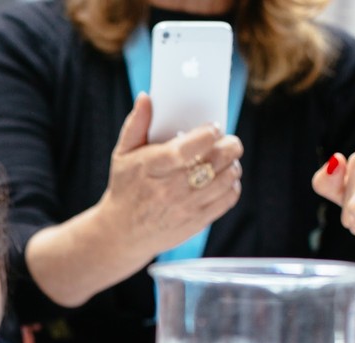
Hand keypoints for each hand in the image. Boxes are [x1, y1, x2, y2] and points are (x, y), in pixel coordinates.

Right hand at [98, 92, 243, 259]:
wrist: (122, 233)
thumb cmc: (125, 188)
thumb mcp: (122, 155)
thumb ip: (136, 124)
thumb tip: (146, 97)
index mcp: (152, 167)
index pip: (190, 147)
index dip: (209, 133)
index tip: (213, 127)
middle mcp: (170, 189)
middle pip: (217, 160)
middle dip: (229, 144)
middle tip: (226, 140)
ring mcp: (186, 207)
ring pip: (228, 177)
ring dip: (232, 163)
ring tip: (225, 158)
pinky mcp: (197, 221)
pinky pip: (229, 198)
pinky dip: (232, 184)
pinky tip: (223, 178)